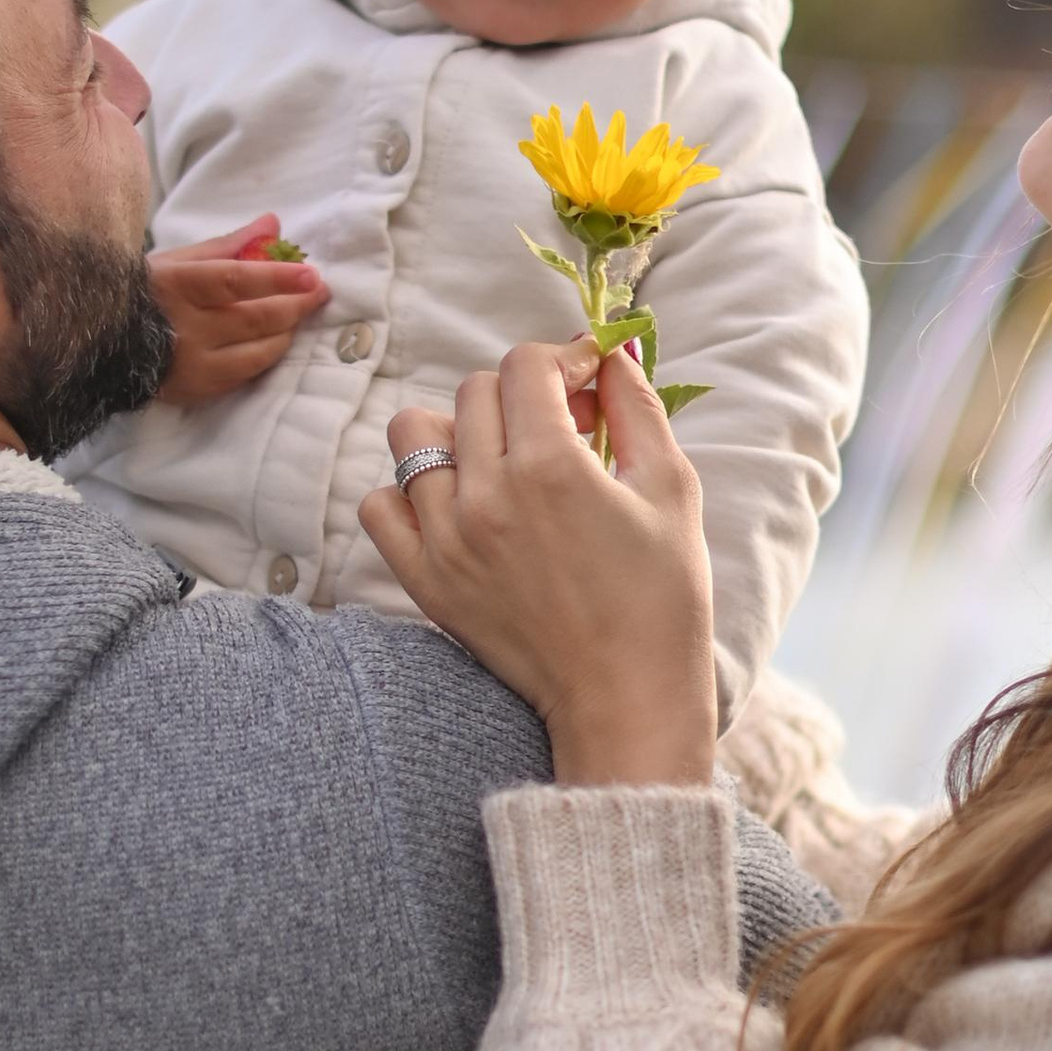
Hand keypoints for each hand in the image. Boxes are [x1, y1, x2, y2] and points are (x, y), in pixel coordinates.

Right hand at [150, 219, 326, 402]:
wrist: (101, 345)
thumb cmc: (144, 293)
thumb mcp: (177, 260)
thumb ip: (228, 245)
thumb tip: (273, 224)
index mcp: (176, 286)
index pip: (233, 281)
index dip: (276, 277)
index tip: (311, 273)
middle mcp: (184, 330)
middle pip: (255, 319)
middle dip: (296, 304)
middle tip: (319, 291)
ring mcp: (192, 366)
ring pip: (259, 352)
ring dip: (287, 332)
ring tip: (298, 314)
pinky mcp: (196, 392)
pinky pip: (247, 375)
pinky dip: (266, 356)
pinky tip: (275, 340)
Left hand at [359, 342, 717, 786]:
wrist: (625, 698)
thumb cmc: (663, 598)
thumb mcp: (670, 490)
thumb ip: (637, 409)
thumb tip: (613, 352)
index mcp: (550, 466)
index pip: (527, 365)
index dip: (564, 360)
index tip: (588, 385)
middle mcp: (485, 495)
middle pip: (476, 392)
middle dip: (522, 396)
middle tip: (563, 429)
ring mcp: (445, 539)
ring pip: (414, 435)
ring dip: (458, 431)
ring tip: (501, 461)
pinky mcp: (424, 580)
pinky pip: (381, 505)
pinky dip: (411, 494)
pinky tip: (460, 506)